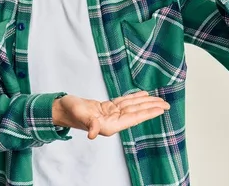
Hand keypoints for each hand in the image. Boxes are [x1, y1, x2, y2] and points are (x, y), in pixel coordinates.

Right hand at [53, 91, 169, 139]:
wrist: (61, 108)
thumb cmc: (69, 112)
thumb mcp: (79, 115)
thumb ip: (88, 124)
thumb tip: (92, 134)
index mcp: (109, 125)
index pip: (133, 118)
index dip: (147, 113)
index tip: (160, 109)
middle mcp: (112, 121)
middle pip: (136, 113)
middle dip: (151, 107)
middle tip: (166, 103)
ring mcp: (110, 114)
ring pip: (132, 107)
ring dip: (145, 102)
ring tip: (158, 98)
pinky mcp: (107, 108)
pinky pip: (124, 102)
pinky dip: (134, 98)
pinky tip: (142, 95)